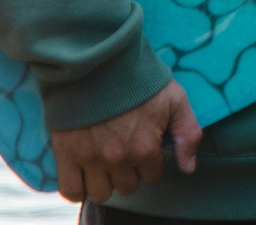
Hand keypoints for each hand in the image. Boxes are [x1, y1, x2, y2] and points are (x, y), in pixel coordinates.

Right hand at [51, 79, 199, 203]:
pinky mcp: (66, 155)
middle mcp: (118, 159)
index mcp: (146, 148)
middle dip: (129, 172)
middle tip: (124, 150)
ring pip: (101, 193)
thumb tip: (189, 168)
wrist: (98, 62)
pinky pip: (70, 192)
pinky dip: (78, 190)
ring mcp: (90, 159)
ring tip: (105, 163)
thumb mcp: (175, 99)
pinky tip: (84, 177)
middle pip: (127, 186)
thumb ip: (188, 134)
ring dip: (105, 182)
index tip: (145, 143)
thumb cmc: (138, 79)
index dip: (151, 160)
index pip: (153, 174)